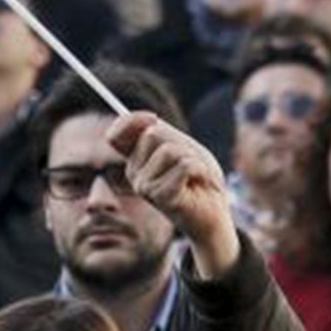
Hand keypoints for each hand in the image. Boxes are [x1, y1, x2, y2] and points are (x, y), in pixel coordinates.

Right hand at [106, 112, 237, 277]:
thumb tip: (147, 118)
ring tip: (195, 175)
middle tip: (188, 162)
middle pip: (151, 134)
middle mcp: (134, 174)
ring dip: (192, 159)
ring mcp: (144, 187)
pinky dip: (200, 170)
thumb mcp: (180, 146)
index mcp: (134, 161)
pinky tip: (200, 184)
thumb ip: (161, 131)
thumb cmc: (198, 178)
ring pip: (170, 150)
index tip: (153, 118)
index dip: (133, 120)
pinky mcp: (161, 197)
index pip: (116, 134)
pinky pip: (185, 166)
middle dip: (179, 143)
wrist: (214, 211)